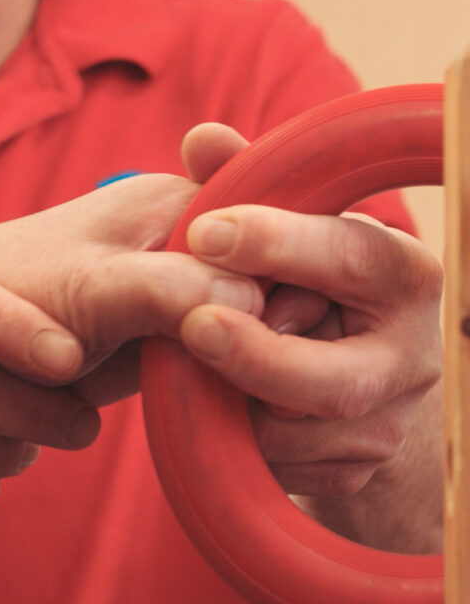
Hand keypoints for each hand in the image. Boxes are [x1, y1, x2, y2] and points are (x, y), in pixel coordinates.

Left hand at [0, 172, 263, 405]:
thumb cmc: (9, 295)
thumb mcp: (91, 286)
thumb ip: (168, 286)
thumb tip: (254, 299)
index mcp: (178, 200)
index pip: (275, 225)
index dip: (294, 273)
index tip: (289, 327)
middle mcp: (190, 237)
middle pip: (274, 277)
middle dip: (283, 324)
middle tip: (275, 373)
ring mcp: (185, 289)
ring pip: (257, 321)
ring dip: (263, 359)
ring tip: (261, 396)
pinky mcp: (174, 336)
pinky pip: (228, 356)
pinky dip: (236, 380)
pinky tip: (239, 406)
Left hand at [180, 205, 442, 494]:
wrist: (344, 362)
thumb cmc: (304, 276)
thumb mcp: (285, 228)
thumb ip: (245, 184)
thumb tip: (200, 138)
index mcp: (400, 274)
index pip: (349, 256)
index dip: (275, 244)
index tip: (202, 233)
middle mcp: (411, 353)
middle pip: (336, 378)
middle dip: (257, 356)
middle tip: (192, 325)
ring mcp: (390, 418)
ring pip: (299, 433)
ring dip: (236, 403)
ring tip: (196, 361)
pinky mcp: (359, 466)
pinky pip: (286, 466)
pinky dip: (238, 438)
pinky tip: (216, 402)